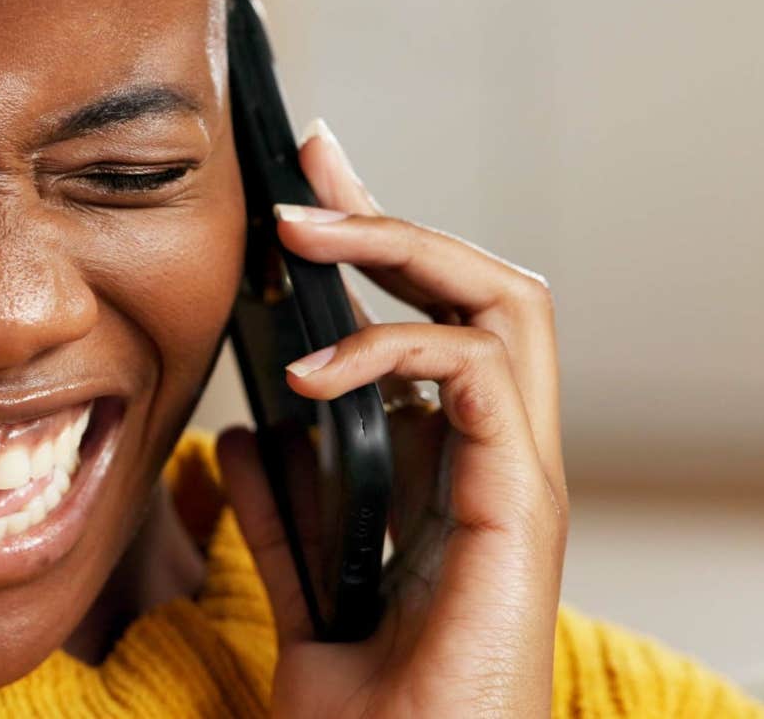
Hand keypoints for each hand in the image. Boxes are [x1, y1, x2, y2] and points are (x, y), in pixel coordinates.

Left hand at [219, 119, 566, 717]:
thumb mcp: (308, 599)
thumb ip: (287, 519)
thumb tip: (242, 440)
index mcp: (462, 480)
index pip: (436, 324)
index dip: (378, 244)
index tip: (307, 189)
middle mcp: (502, 467)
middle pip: (486, 288)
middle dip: (396, 211)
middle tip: (309, 164)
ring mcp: (519, 482)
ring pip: (509, 304)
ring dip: (401, 246)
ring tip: (301, 236)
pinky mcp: (521, 509)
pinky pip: (476, 372)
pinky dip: (391, 347)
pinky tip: (308, 376)